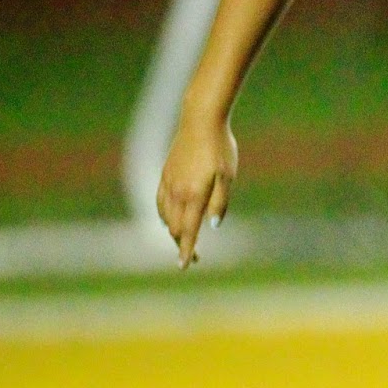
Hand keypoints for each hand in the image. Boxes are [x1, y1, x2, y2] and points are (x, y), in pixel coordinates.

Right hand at [156, 109, 237, 267]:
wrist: (200, 121)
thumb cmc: (220, 148)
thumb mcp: (227, 176)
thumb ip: (220, 203)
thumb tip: (212, 226)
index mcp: (194, 195)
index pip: (187, 231)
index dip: (186, 250)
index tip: (185, 266)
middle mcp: (177, 192)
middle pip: (174, 227)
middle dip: (181, 244)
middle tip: (193, 258)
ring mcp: (168, 182)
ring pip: (165, 216)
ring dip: (172, 232)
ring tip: (182, 242)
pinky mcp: (165, 173)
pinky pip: (159, 202)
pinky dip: (163, 216)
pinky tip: (167, 220)